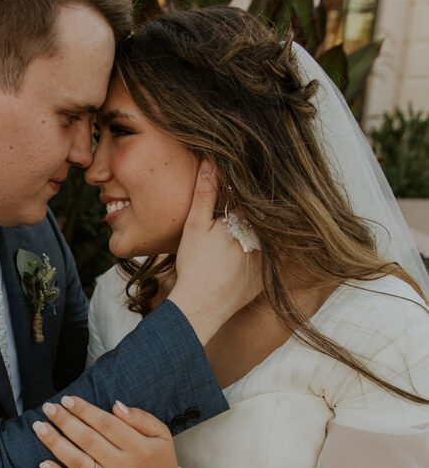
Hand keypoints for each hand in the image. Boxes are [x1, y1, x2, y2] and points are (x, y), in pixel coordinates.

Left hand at [33, 396, 177, 467]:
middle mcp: (122, 466)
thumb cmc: (160, 462)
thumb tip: (116, 406)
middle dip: (65, 421)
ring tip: (40, 427)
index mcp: (138, 448)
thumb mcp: (162, 434)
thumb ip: (140, 418)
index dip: (84, 410)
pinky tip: (43, 464)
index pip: (105, 424)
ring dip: (55, 443)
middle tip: (49, 408)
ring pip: (77, 462)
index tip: (68, 399)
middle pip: (87, 439)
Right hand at [170, 161, 261, 343]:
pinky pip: (273, 261)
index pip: (250, 198)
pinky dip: (269, 255)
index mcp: (244, 222)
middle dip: (256, 213)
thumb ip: (205, 193)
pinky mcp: (267, 277)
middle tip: (240, 222)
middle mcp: (261, 238)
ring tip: (250, 235)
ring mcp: (267, 260)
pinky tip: (251, 258)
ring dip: (265, 232)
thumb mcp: (195, 226)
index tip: (244, 184)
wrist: (201, 306)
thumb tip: (210, 162)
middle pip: (261, 218)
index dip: (245, 192)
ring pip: (269, 238)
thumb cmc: (195, 266)